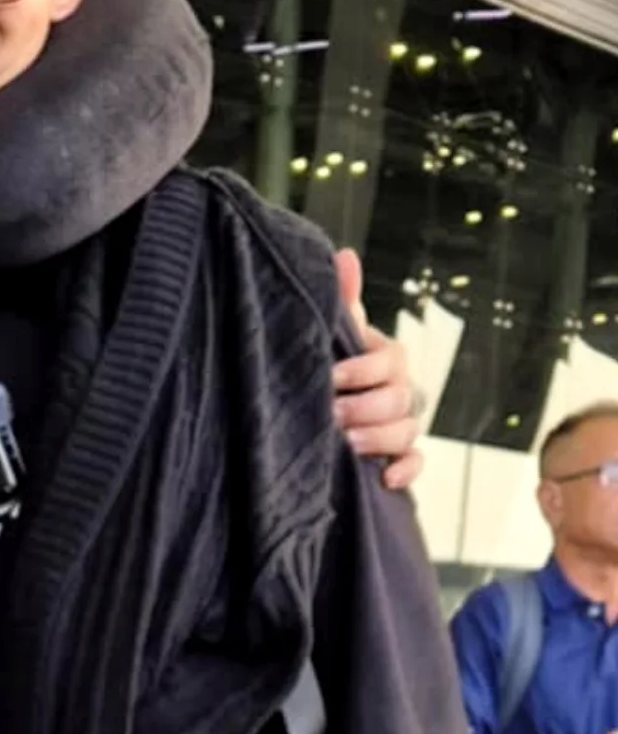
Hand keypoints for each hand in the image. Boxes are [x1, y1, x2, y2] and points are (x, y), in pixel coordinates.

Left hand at [331, 249, 423, 490]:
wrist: (315, 409)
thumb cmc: (326, 364)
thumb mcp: (329, 334)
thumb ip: (341, 301)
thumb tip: (344, 255)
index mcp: (384, 358)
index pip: (390, 360)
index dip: (363, 369)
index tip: (330, 376)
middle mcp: (399, 390)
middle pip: (401, 399)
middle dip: (366, 408)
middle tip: (331, 414)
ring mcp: (401, 424)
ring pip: (408, 431)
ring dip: (379, 438)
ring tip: (345, 444)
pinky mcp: (399, 456)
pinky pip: (417, 464)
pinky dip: (405, 471)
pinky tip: (385, 478)